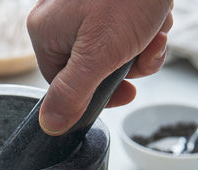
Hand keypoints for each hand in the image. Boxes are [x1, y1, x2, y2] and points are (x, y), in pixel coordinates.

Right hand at [27, 0, 173, 134]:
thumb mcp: (98, 54)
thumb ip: (72, 93)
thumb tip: (50, 125)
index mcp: (46, 35)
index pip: (64, 85)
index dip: (97, 93)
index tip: (124, 92)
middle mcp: (60, 22)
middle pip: (90, 69)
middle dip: (125, 68)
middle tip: (143, 54)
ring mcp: (84, 11)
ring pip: (111, 53)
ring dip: (140, 50)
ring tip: (153, 31)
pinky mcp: (107, 5)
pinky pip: (122, 32)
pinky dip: (144, 32)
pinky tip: (155, 20)